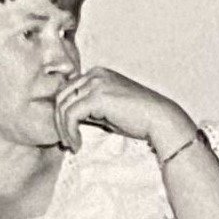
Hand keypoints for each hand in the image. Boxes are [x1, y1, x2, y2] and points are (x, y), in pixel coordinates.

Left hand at [53, 68, 197, 157]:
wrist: (160, 119)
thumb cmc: (139, 119)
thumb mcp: (108, 110)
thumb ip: (90, 109)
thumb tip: (68, 119)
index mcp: (97, 74)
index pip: (68, 91)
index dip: (63, 113)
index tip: (69, 134)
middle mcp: (95, 74)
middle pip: (61, 96)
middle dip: (59, 122)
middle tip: (67, 142)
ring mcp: (95, 83)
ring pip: (63, 106)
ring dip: (64, 130)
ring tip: (72, 145)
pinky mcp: (97, 97)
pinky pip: (71, 115)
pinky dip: (70, 132)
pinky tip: (78, 144)